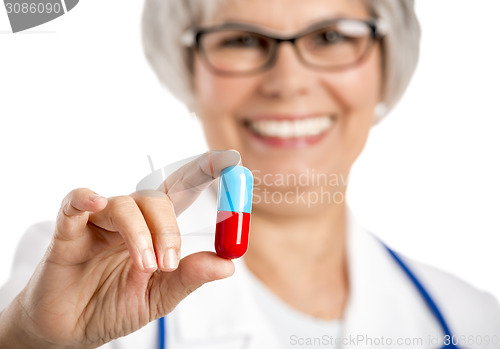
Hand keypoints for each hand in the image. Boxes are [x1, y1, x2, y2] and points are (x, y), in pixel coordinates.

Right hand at [0, 150, 240, 348]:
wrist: (72, 331)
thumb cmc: (114, 306)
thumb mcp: (160, 296)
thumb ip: (190, 277)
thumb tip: (228, 264)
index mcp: (154, 230)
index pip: (182, 192)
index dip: (203, 172)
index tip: (229, 158)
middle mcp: (130, 220)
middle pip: (155, 198)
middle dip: (168, 227)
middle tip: (169, 262)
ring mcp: (99, 223)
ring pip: (124, 204)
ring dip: (139, 233)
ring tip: (144, 267)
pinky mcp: (68, 232)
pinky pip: (74, 203)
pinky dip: (86, 199)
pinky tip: (97, 204)